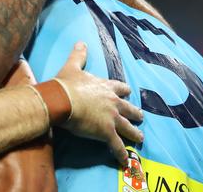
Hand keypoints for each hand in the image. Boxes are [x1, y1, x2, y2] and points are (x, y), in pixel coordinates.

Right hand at [54, 42, 143, 165]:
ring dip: (134, 134)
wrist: (62, 99)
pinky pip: (117, 146)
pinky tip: (125, 161)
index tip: (128, 92)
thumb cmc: (66, 84)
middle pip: (129, 109)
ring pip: (128, 128)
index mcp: (105, 87)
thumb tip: (81, 42)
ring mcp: (112, 118)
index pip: (120, 88)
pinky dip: (122, 154)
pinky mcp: (107, 132)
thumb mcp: (72, 66)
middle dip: (135, 114)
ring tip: (140, 139)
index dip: (124, 91)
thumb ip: (79, 55)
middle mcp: (113, 102)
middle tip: (140, 117)